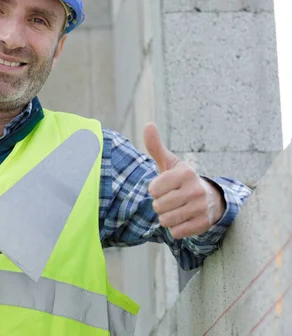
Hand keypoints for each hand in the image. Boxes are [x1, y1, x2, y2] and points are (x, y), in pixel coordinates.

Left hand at [144, 123, 225, 238]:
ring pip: (166, 220)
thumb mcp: (169, 163)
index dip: (155, 190)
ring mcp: (201, 207)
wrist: (210, 199)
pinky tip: (185, 219)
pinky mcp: (204, 224)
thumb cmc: (181, 180)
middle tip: (172, 199)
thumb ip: (156, 146)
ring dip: (167, 217)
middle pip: (158, 206)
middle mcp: (195, 189)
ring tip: (177, 209)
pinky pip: (176, 233)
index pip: (153, 190)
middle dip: (160, 205)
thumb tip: (148, 124)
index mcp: (185, 173)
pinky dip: (176, 229)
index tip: (165, 187)